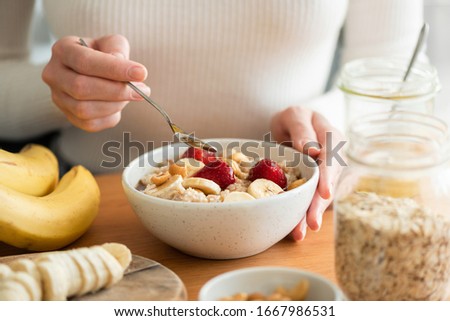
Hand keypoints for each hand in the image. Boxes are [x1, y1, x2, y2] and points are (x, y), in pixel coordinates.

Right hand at [42, 34, 149, 131]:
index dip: (114, 69)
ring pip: (85, 109)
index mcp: (62, 50)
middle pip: (81, 88)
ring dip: (115, 104)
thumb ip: (118, 51)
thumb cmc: (103, 55)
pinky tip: (119, 105)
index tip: (141, 73)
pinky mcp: (69, 116)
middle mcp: (54, 74)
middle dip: (117, 91)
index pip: (85, 61)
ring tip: (132, 95)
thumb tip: (127, 71)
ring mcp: (58, 98)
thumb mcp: (112, 43)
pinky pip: (91, 124)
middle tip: (143, 90)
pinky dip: (111, 116)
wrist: (93, 71)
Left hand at [271, 106, 344, 240]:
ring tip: (300, 233)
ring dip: (310, 214)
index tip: (324, 192)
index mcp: (331, 137)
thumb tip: (312, 149)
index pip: (332, 158)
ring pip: (320, 196)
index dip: (328, 176)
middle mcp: (333, 158)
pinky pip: (311, 199)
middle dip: (319, 204)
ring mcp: (326, 173)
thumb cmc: (293, 119)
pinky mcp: (317, 185)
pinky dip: (303, 214)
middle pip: (328, 182)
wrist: (291, 126)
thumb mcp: (293, 115)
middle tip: (312, 223)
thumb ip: (301, 128)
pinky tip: (296, 229)